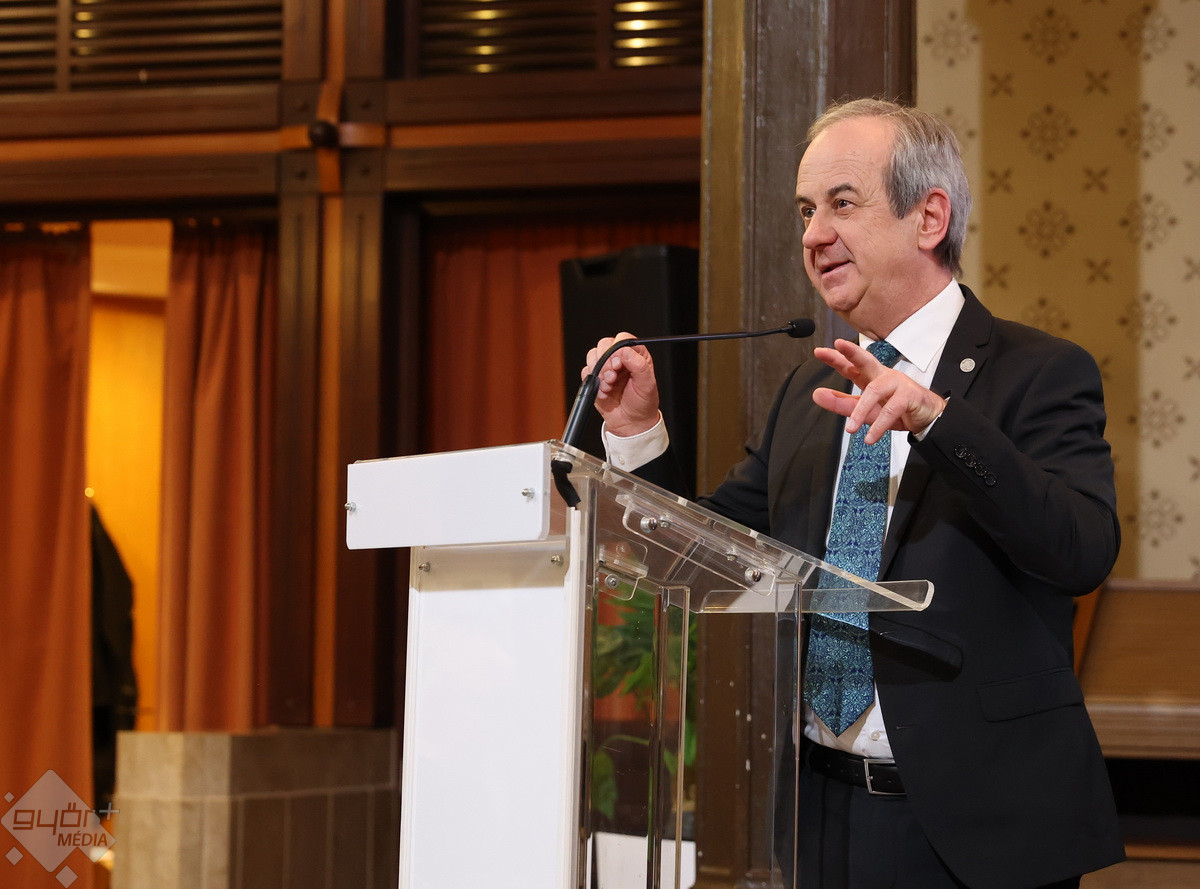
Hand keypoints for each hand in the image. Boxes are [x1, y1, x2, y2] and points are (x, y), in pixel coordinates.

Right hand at [582, 332, 660, 436]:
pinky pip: (586, 373)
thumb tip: (624, 351)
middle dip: (605, 361)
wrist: (632, 423)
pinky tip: (604, 393)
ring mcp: (606, 367)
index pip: (622, 339)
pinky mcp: (596, 379)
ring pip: (592, 355)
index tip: (618, 364)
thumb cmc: (643, 403)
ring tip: (609, 386)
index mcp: (635, 355)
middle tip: (612, 377)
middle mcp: (620, 358)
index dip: (617, 349)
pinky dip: (594, 384)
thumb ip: (639, 365)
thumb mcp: (647, 384)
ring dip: (599, 372)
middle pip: (604, 344)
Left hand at [812, 339, 945, 443]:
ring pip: (875, 391)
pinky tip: (869, 438)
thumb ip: (842, 404)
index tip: (819, 351)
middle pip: (866, 361)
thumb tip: (817, 394)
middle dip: (852, 352)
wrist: (929, 418)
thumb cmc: (897, 410)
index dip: (836, 358)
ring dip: (860, 411)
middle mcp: (883, 376)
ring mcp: (897, 384)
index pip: (851, 366)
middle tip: (839, 346)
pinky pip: (891, 410)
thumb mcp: (866, 410)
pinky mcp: (909, 396)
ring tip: (850, 429)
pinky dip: (879, 426)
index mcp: (871, 378)